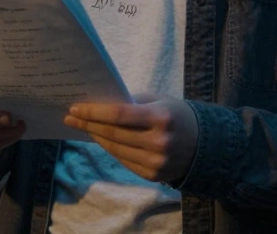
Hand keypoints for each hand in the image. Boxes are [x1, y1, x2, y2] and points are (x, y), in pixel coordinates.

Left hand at [64, 96, 197, 182]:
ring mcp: (156, 161)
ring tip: (82, 127)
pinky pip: (123, 160)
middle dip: (88, 124)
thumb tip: (100, 103)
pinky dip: (110, 149)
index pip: (118, 114)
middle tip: (70, 117)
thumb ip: (132, 102)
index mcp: (160, 117)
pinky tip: (100, 139)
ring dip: (95, 137)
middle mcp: (158, 142)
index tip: (75, 107)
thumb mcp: (159, 100)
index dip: (94, 112)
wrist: (205, 145)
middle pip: (113, 133)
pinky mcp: (153, 175)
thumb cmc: (177, 115)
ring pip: (115, 149)